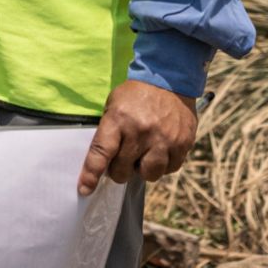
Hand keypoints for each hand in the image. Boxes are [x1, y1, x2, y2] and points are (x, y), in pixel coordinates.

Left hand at [77, 80, 197, 194]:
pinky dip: (163, 165)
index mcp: (119, 119)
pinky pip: (170, 169)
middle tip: (124, 158)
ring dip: (143, 169)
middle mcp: (141, 131)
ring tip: (144, 154)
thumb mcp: (114, 105)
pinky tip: (160, 150)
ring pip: (149, 175)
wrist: (170, 79)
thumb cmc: (136, 95)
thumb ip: (109, 133)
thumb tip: (102, 163)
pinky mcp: (182, 143)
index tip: (85, 189)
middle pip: (123, 170)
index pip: (101, 153)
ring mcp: (163, 139)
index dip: (91, 174)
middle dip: (120, 169)